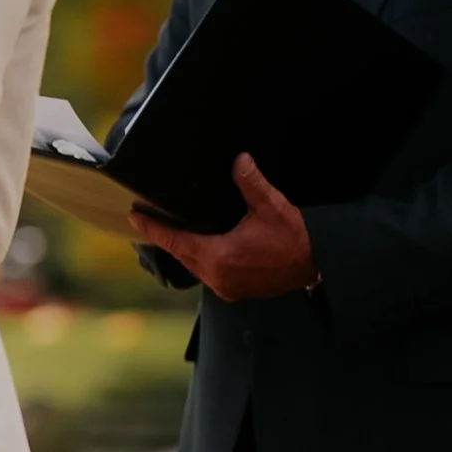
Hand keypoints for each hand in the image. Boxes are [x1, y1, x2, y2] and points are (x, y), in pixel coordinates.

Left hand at [130, 154, 318, 300]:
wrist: (316, 262)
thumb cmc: (295, 237)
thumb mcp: (270, 205)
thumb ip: (251, 182)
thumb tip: (240, 160)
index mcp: (219, 256)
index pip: (174, 240)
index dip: (152, 228)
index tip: (135, 217)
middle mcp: (217, 277)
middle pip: (180, 254)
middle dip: (164, 238)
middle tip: (147, 221)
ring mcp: (226, 287)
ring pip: (193, 266)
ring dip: (182, 250)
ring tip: (170, 233)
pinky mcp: (235, 291)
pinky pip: (208, 275)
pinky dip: (200, 261)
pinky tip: (199, 249)